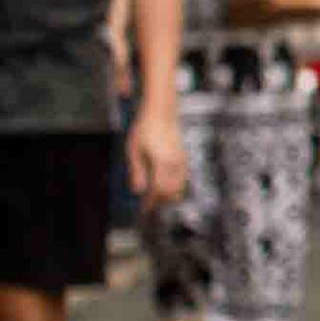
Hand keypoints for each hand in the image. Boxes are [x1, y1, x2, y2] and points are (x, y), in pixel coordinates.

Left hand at [129, 97, 185, 212]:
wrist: (162, 110)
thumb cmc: (145, 128)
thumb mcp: (134, 150)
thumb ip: (137, 172)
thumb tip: (138, 191)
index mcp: (162, 163)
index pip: (158, 190)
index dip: (151, 202)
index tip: (143, 210)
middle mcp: (175, 164)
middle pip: (171, 192)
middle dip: (160, 201)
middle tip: (148, 205)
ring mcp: (182, 160)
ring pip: (180, 187)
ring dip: (168, 195)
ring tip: (155, 196)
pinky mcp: (183, 157)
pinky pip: (182, 179)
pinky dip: (174, 186)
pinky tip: (163, 184)